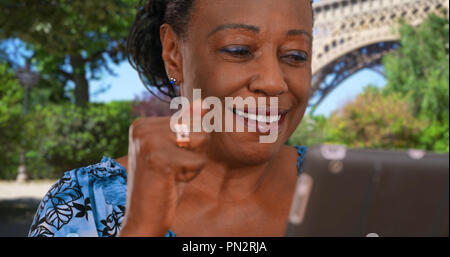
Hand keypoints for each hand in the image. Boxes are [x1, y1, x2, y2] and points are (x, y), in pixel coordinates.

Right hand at [119, 100, 208, 235]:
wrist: (143, 217)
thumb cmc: (161, 183)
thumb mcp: (175, 150)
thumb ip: (188, 125)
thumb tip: (204, 103)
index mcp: (141, 123)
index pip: (190, 120)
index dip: (188, 145)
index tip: (166, 160)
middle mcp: (141, 128)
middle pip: (196, 128)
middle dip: (193, 153)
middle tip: (170, 169)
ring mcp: (148, 142)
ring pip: (200, 142)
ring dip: (192, 163)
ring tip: (171, 174)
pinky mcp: (159, 159)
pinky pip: (198, 162)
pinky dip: (190, 176)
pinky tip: (170, 182)